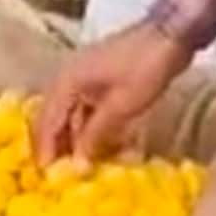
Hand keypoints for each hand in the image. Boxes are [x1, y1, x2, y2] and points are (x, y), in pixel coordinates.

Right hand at [32, 21, 192, 164]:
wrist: (170, 36)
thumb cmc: (143, 69)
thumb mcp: (120, 107)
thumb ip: (94, 135)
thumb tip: (75, 165)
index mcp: (67, 81)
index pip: (47, 122)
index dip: (46, 150)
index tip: (47, 179)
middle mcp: (69, 78)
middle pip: (56, 118)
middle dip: (59, 146)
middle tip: (63, 176)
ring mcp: (86, 77)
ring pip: (73, 115)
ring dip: (77, 139)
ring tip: (83, 167)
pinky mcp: (102, 80)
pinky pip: (89, 109)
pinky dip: (92, 127)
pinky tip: (103, 146)